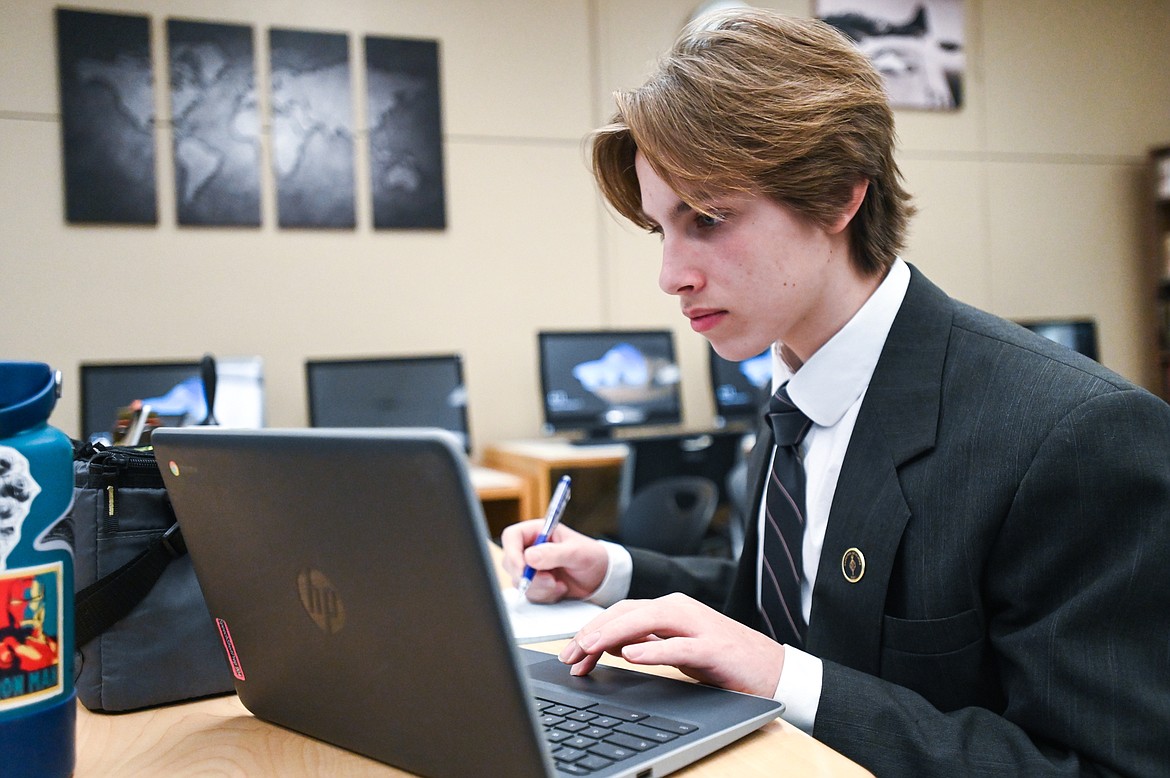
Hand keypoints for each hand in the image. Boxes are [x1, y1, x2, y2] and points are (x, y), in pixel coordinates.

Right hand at [500, 519, 608, 601]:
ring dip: (540, 588)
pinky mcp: (535, 584)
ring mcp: (531, 568)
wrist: (601, 578)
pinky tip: (561, 589)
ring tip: (560, 585)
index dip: (512, 552)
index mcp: (538, 532)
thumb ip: (554, 553)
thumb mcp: (576, 552)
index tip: (522, 568)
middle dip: (529, 576)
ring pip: (518, 581)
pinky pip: (529, 594)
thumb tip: (529, 557)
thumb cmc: (591, 556)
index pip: (512, 537)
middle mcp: (531, 549)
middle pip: (511, 562)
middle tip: (550, 581)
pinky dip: (545, 596)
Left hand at [558, 593, 784, 696]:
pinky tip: (632, 655)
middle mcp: (680, 609)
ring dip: (612, 634)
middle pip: (626, 612)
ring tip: (588, 649)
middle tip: (569, 655)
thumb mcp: (677, 648)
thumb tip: (612, 646)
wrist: (771, 670)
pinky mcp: (712, 647)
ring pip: (646, 621)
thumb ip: (648, 641)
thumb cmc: (724, 659)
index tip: (569, 653)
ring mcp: (697, 625)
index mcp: (670, 608)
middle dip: (592, 632)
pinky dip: (652, 649)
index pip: (620, 612)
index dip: (590, 629)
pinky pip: (677, 646)